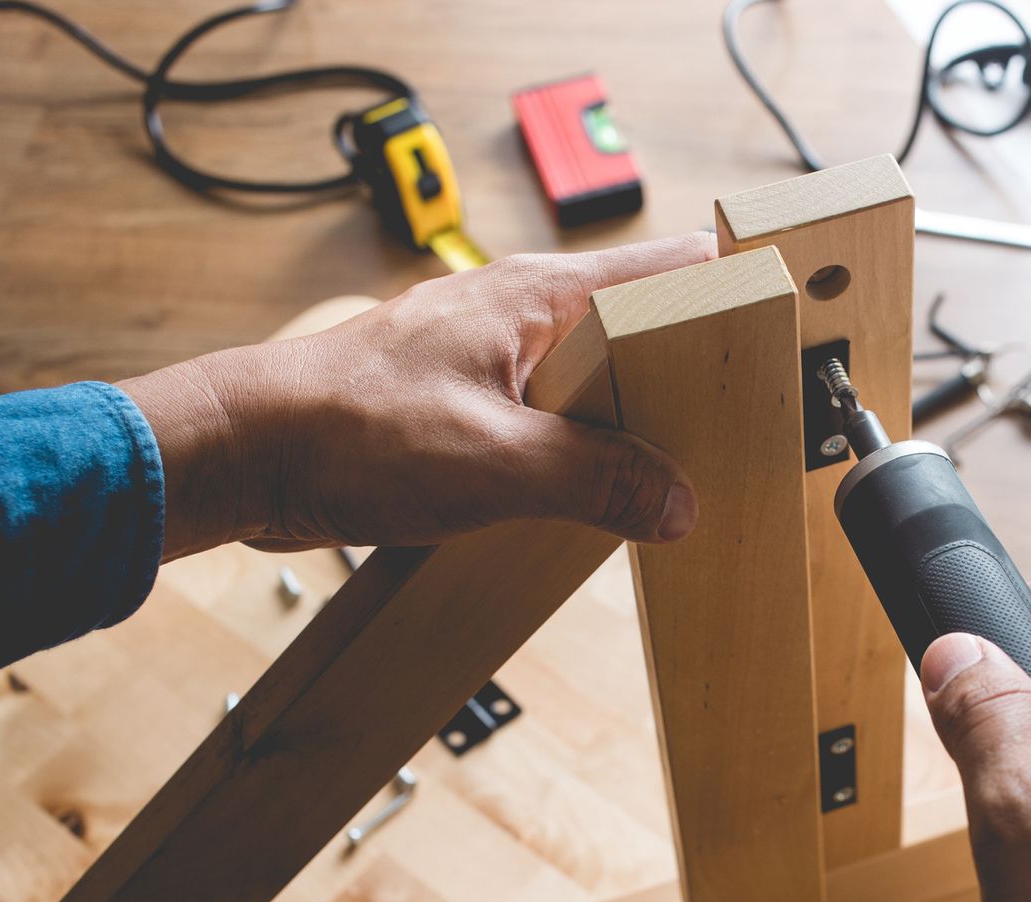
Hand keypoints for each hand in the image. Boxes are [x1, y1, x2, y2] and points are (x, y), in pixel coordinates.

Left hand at [120, 233, 715, 559]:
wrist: (248, 455)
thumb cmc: (347, 430)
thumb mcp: (495, 464)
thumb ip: (597, 480)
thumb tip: (675, 502)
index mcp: (542, 297)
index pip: (675, 270)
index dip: (736, 301)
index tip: (781, 348)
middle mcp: (529, 314)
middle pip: (650, 334)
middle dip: (694, 386)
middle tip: (734, 442)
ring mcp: (503, 358)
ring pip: (606, 386)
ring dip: (637, 432)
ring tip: (673, 481)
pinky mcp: (479, 402)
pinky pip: (562, 421)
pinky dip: (589, 455)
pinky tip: (600, 499)